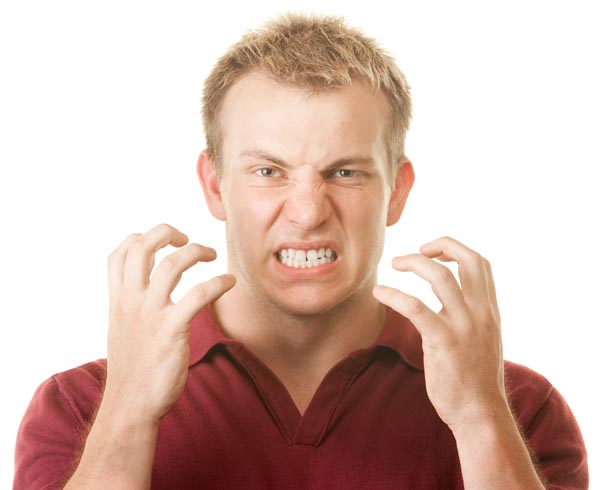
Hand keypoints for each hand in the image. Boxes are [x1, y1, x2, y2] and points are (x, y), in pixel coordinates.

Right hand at [104, 223, 235, 421]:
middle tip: (185, 238)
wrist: (130, 406)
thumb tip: (147, 295)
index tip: (162, 241)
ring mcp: (150, 315)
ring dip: (196, 251)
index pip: (118, 255)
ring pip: (172, 264)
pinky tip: (229, 282)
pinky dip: (217, 282)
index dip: (138, 238)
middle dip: (165, 232)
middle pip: (141, 247)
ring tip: (211, 254)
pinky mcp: (171, 330)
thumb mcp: (121, 333)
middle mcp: (130, 302)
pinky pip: (198, 294)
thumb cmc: (132, 371)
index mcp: (118, 302)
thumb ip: (131, 309)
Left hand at [373, 236, 506, 431]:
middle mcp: (481, 314)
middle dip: (441, 245)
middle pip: (468, 261)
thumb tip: (445, 302)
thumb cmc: (476, 380)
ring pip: (440, 277)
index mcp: (490, 311)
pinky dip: (394, 295)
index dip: (457, 250)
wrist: (481, 414)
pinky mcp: (443, 342)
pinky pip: (415, 307)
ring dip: (414, 263)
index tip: (436, 253)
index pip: (481, 264)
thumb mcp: (482, 340)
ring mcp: (464, 327)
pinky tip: (379, 292)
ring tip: (393, 264)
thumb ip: (469, 317)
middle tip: (416, 250)